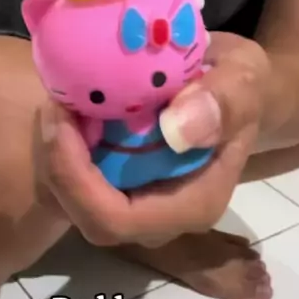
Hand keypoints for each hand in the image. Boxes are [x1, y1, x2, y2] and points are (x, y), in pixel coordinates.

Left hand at [34, 32, 270, 247]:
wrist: (236, 89)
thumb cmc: (241, 86)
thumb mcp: (244, 79)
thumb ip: (224, 103)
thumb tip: (179, 131)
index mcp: (194, 203)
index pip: (118, 220)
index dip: (76, 181)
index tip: (65, 117)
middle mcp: (163, 215)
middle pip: (90, 217)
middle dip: (60, 167)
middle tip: (55, 106)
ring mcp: (141, 202)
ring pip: (79, 202)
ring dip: (58, 156)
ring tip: (59, 101)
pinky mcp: (124, 184)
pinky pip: (82, 180)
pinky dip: (67, 148)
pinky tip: (70, 107)